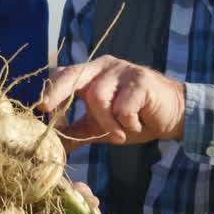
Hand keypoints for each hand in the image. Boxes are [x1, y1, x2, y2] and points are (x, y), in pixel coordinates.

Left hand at [39, 56, 185, 150]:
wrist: (173, 116)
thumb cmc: (133, 118)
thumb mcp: (99, 127)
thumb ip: (76, 132)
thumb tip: (50, 146)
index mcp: (90, 74)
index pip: (63, 75)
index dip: (51, 90)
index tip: (40, 107)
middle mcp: (103, 66)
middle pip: (73, 75)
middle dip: (58, 92)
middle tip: (47, 108)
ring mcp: (122, 70)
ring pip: (98, 97)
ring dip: (107, 124)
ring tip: (120, 134)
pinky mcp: (141, 80)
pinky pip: (123, 106)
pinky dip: (127, 122)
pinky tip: (137, 123)